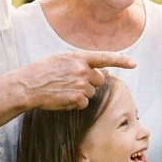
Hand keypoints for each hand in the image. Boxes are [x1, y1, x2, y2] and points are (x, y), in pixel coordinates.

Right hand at [17, 51, 136, 111]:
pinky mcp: (78, 98)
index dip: (121, 60)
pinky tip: (62, 99)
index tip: (133, 64)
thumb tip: (93, 70)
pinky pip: (84, 104)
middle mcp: (82, 69)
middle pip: (99, 80)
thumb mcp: (59, 59)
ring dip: (81, 95)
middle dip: (90, 84)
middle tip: (72, 84)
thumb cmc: (40, 72)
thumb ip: (78, 62)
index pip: (104, 58)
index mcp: (78, 57)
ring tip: (63, 91)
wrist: (27, 86)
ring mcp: (81, 84)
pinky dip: (76, 104)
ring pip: (91, 93)